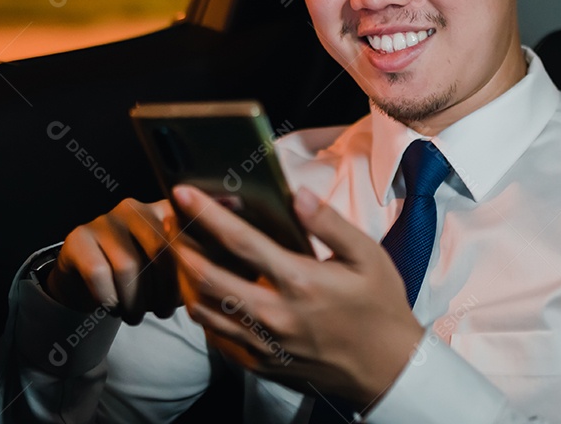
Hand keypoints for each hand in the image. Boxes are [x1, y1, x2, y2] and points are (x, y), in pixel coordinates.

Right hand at [44, 198, 179, 323]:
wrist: (87, 279)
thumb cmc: (137, 276)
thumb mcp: (168, 271)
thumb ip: (189, 268)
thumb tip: (207, 284)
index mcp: (163, 210)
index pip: (186, 236)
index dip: (190, 272)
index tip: (190, 297)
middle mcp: (135, 208)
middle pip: (159, 251)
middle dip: (165, 290)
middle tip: (164, 312)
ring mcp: (105, 220)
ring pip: (129, 265)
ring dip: (135, 301)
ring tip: (136, 316)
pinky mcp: (78, 237)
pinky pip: (99, 273)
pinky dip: (109, 298)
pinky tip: (113, 308)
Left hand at [169, 185, 423, 408]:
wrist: (387, 368)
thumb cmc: (379, 307)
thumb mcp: (367, 256)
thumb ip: (329, 223)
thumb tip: (295, 194)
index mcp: (299, 281)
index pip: (240, 241)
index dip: (206, 214)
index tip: (183, 192)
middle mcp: (274, 313)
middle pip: (207, 277)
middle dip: (182, 246)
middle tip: (173, 222)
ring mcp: (264, 343)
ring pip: (203, 309)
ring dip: (186, 279)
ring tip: (184, 254)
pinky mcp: (260, 363)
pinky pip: (216, 336)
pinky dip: (203, 311)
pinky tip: (206, 294)